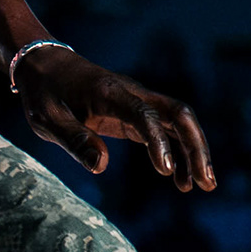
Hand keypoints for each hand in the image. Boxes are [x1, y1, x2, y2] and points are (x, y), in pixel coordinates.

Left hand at [12, 51, 215, 191]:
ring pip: (178, 122)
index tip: (164, 172)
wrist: (45, 65)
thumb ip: (74, 139)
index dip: (158, 142)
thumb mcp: (48, 118)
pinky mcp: (135, 113)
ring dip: (194, 151)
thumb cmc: (44, 92)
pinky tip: (180, 180)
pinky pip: (165, 131)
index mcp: (109, 93)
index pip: (144, 115)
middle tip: (206, 182)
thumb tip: (101, 167)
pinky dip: (177, 153)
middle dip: (196, 146)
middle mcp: (132, 93)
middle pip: (178, 113)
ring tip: (203, 186)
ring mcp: (137, 101)